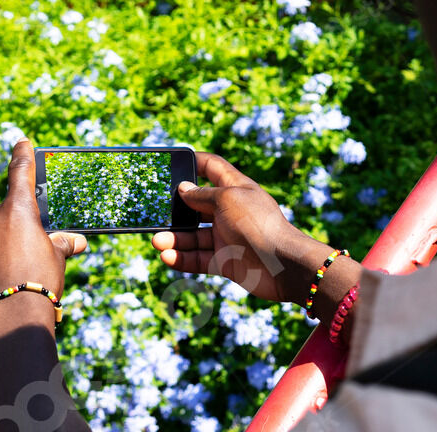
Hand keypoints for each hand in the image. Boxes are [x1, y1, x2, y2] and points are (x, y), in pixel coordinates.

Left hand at [0, 139, 85, 338]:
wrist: (9, 320)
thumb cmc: (39, 283)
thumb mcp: (57, 260)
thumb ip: (63, 244)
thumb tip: (76, 240)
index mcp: (16, 210)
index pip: (20, 172)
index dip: (23, 156)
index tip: (22, 141)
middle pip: (8, 215)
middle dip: (20, 228)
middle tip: (36, 250)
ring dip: (5, 248)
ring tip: (22, 275)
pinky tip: (5, 283)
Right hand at [152, 152, 316, 302]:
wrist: (281, 265)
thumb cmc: (258, 224)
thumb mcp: (227, 199)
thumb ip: (202, 195)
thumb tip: (183, 188)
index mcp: (234, 189)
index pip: (212, 168)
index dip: (195, 162)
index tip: (174, 161)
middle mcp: (229, 212)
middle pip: (195, 207)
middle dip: (175, 211)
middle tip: (155, 213)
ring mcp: (226, 237)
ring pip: (193, 237)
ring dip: (174, 239)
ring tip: (156, 242)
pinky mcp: (224, 260)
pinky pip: (198, 258)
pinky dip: (182, 258)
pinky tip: (167, 257)